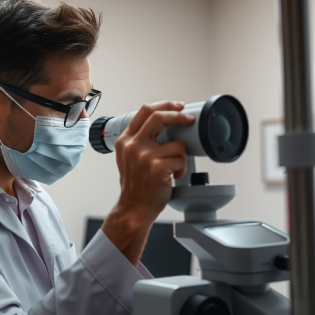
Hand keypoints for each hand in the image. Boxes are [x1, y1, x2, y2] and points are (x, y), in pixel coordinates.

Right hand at [101, 101, 194, 264]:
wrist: (133, 208)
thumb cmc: (136, 185)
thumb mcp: (129, 157)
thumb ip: (140, 140)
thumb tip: (165, 124)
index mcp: (125, 140)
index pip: (144, 111)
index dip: (164, 105)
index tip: (178, 107)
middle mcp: (132, 145)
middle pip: (159, 116)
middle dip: (178, 115)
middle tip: (189, 119)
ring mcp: (144, 156)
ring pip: (177, 144)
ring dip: (181, 157)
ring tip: (174, 169)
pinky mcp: (157, 167)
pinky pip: (181, 159)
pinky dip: (182, 169)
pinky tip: (173, 177)